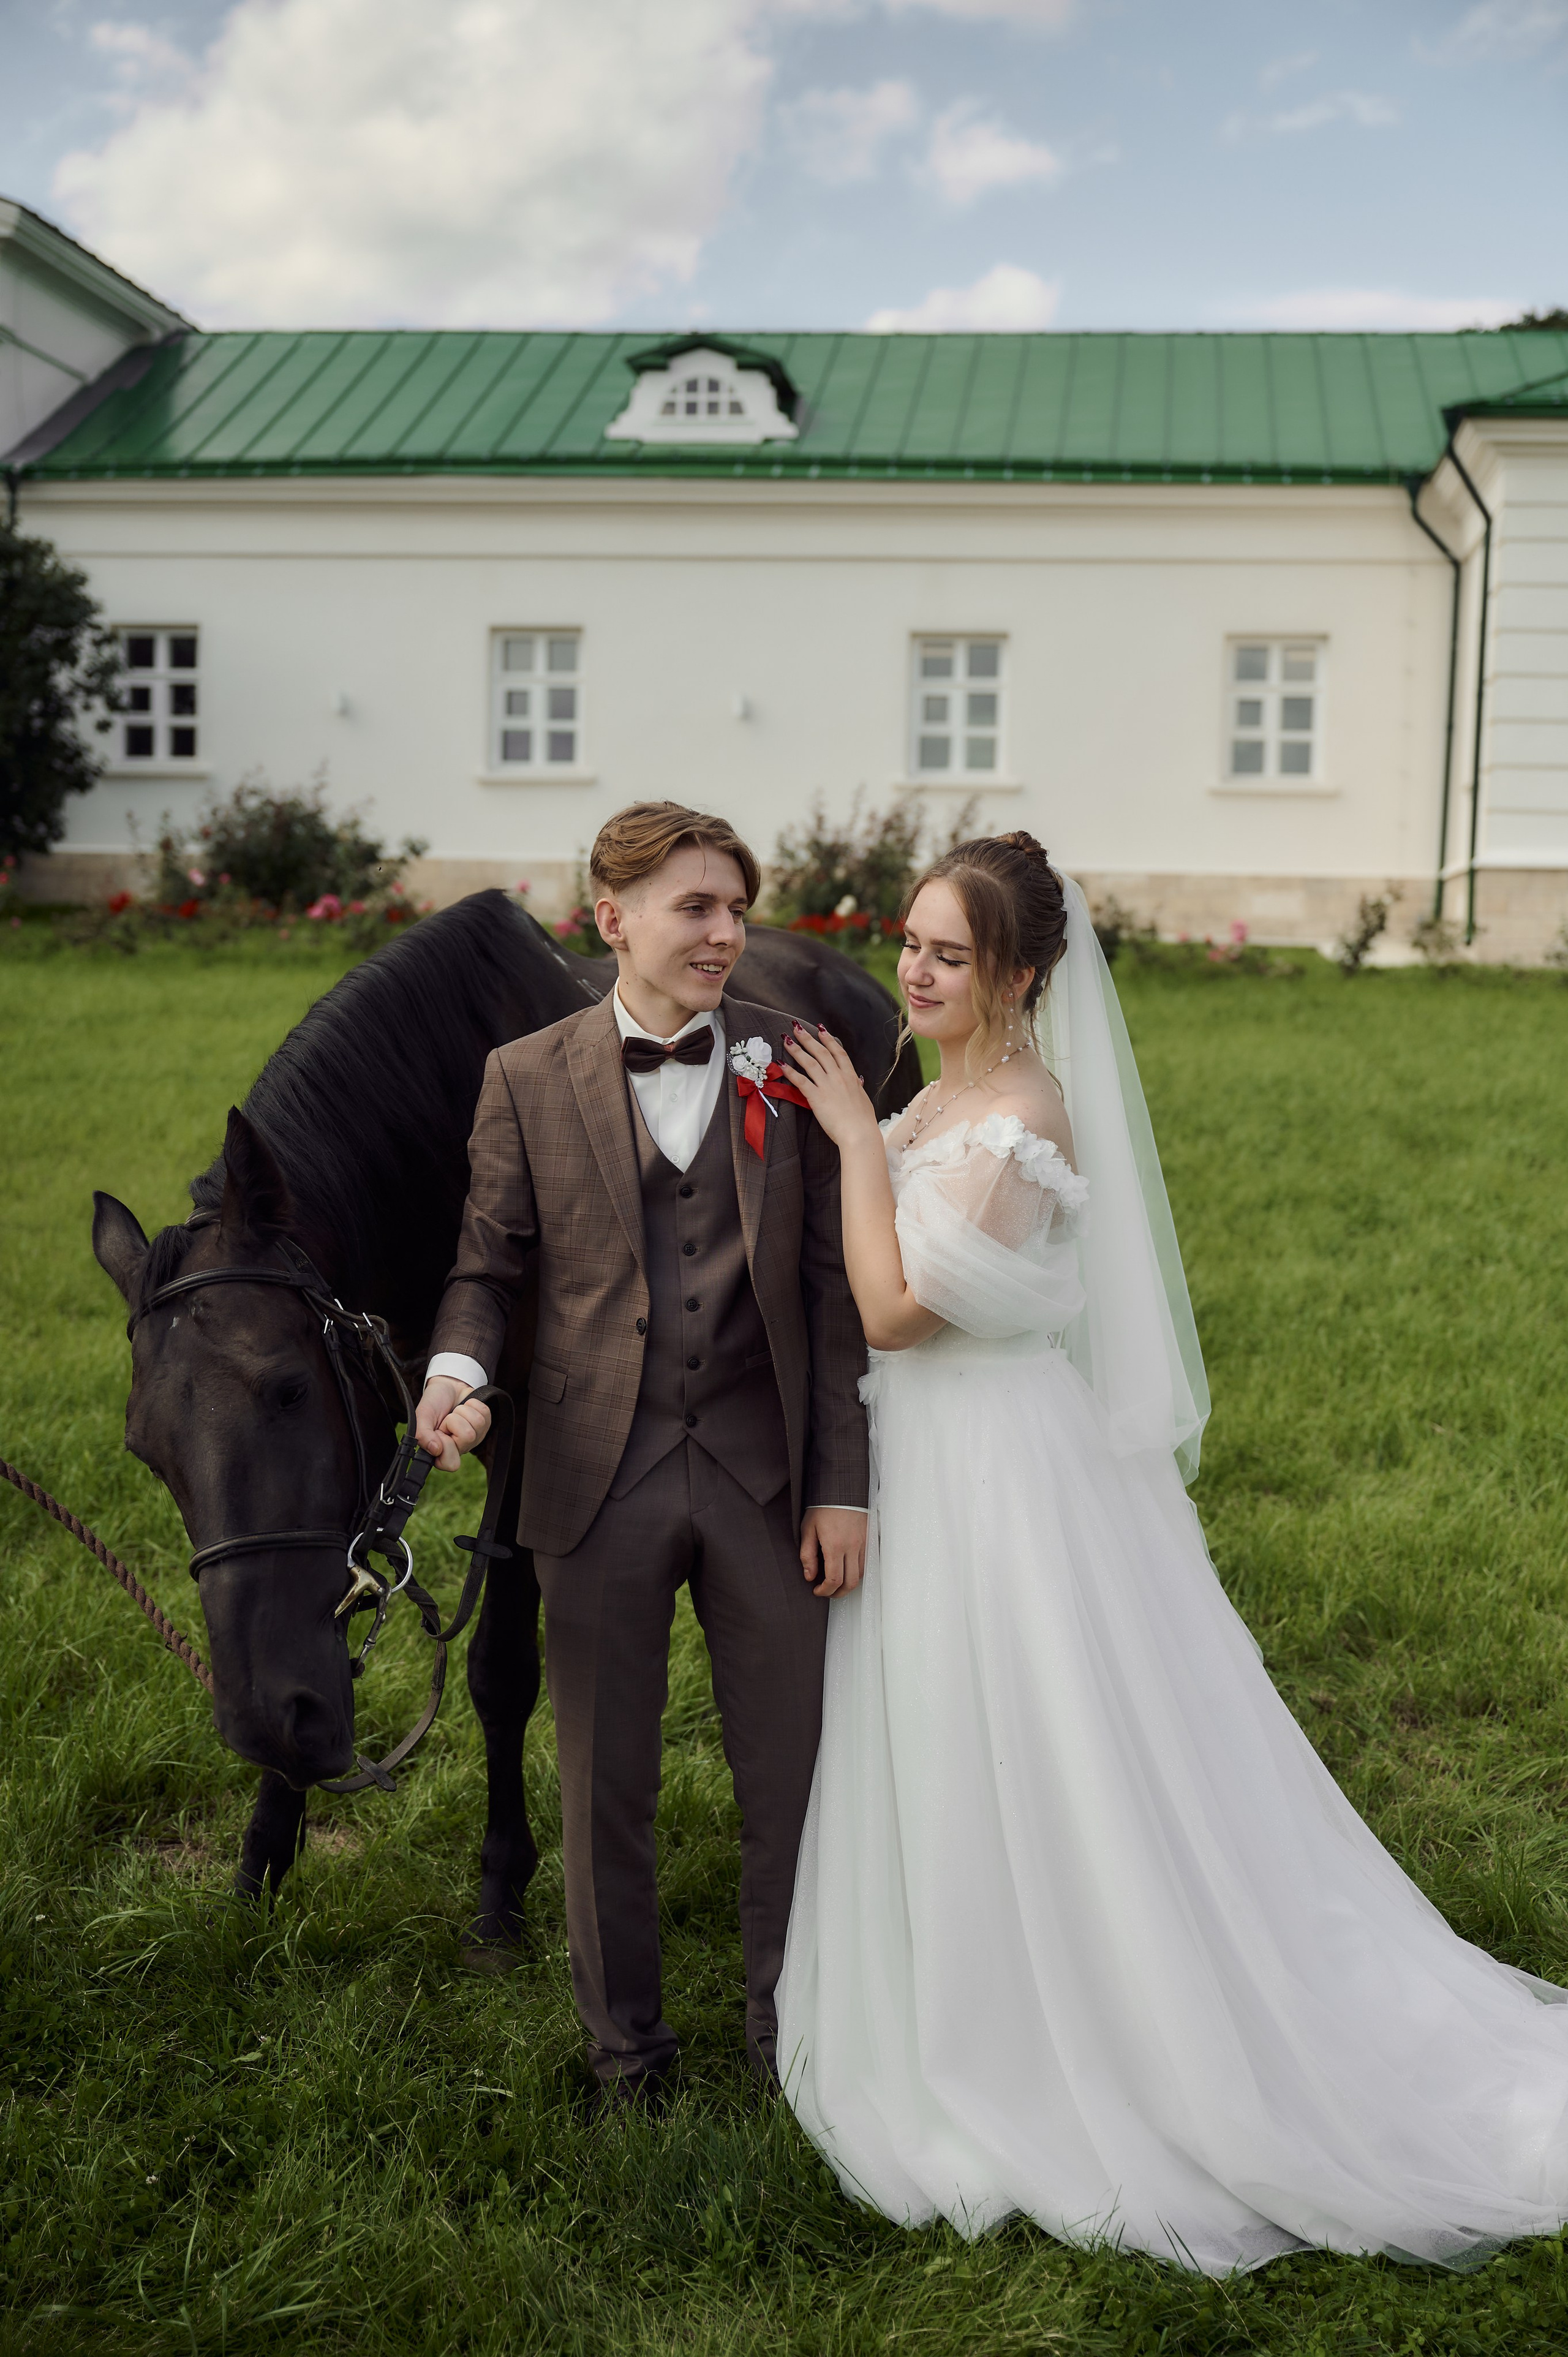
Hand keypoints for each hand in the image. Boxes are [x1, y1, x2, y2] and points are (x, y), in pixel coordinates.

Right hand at [415, 1376, 491, 1471]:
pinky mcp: (485, 1425)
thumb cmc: (433, 1403)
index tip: (440, 1432)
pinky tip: (465, 1407)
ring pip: (477, 1424)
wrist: (446, 1386)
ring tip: (455, 1411)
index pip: (451, 1464)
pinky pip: (485, 1414)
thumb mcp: (422, 1416)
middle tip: (447, 1419)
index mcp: (441, 1452)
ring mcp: (474, 1438)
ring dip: (463, 1411)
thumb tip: (436, 1450)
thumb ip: (422, 1435)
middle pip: (467, 1438)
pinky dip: (473, 1405)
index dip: (447, 1445)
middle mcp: (459, 1448)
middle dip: (455, 1421)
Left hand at [782, 1024, 881, 1152]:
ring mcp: (827, 1086)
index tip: (821, 1029)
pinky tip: (781, 1064)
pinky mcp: (816, 1097)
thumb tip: (857, 1080)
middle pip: (821, 1052)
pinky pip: (801, 1081)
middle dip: (808, 1038)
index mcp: (850, 1077)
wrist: (859, 1133)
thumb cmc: (863, 1120)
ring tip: (786, 1040)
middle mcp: (838, 1077)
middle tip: (796, 1028)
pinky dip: (790, 1072)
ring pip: (809, 1062)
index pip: (838, 1052)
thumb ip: (857, 1087)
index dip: (829, 1039)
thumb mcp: (863, 1099)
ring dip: (797, 1049)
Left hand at [800, 1506, 866, 1598]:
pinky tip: (848, 1569)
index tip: (817, 1591)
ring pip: (861, 1574)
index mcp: (835, 1546)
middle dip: (838, 1593)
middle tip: (828, 1592)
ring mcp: (863, 1543)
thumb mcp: (808, 1529)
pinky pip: (867, 1562)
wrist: (842, 1489)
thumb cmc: (823, 1507)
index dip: (825, 1591)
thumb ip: (808, 1555)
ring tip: (837, 1582)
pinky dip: (858, 1571)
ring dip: (849, 1583)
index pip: (834, 1580)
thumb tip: (809, 1576)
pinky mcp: (869, 1539)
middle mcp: (852, 1547)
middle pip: (851, 1582)